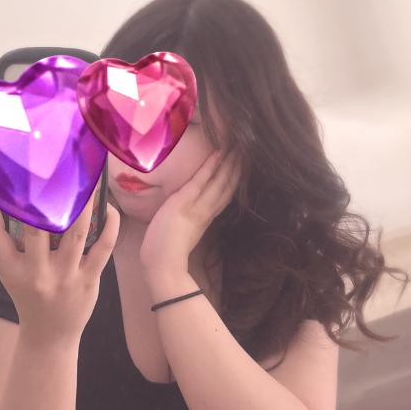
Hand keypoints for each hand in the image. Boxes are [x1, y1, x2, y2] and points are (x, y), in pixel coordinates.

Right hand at [0, 192, 120, 344]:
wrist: (51, 335)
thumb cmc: (30, 296)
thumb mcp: (10, 273)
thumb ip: (10, 243)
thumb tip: (16, 201)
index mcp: (11, 271)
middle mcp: (36, 273)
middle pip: (35, 229)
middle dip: (42, 198)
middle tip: (52, 171)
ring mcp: (65, 276)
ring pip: (74, 232)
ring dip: (81, 204)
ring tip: (85, 182)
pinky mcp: (89, 279)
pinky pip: (103, 247)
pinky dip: (108, 225)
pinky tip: (108, 209)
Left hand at [139, 149, 240, 276]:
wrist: (162, 264)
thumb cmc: (165, 252)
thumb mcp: (181, 232)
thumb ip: (187, 220)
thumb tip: (185, 213)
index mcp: (205, 218)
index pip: (224, 195)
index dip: (235, 180)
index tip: (243, 166)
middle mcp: (206, 211)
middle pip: (228, 186)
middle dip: (238, 167)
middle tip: (248, 149)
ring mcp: (197, 206)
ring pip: (220, 181)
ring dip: (231, 162)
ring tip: (239, 145)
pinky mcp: (185, 203)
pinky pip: (201, 180)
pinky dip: (211, 166)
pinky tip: (219, 152)